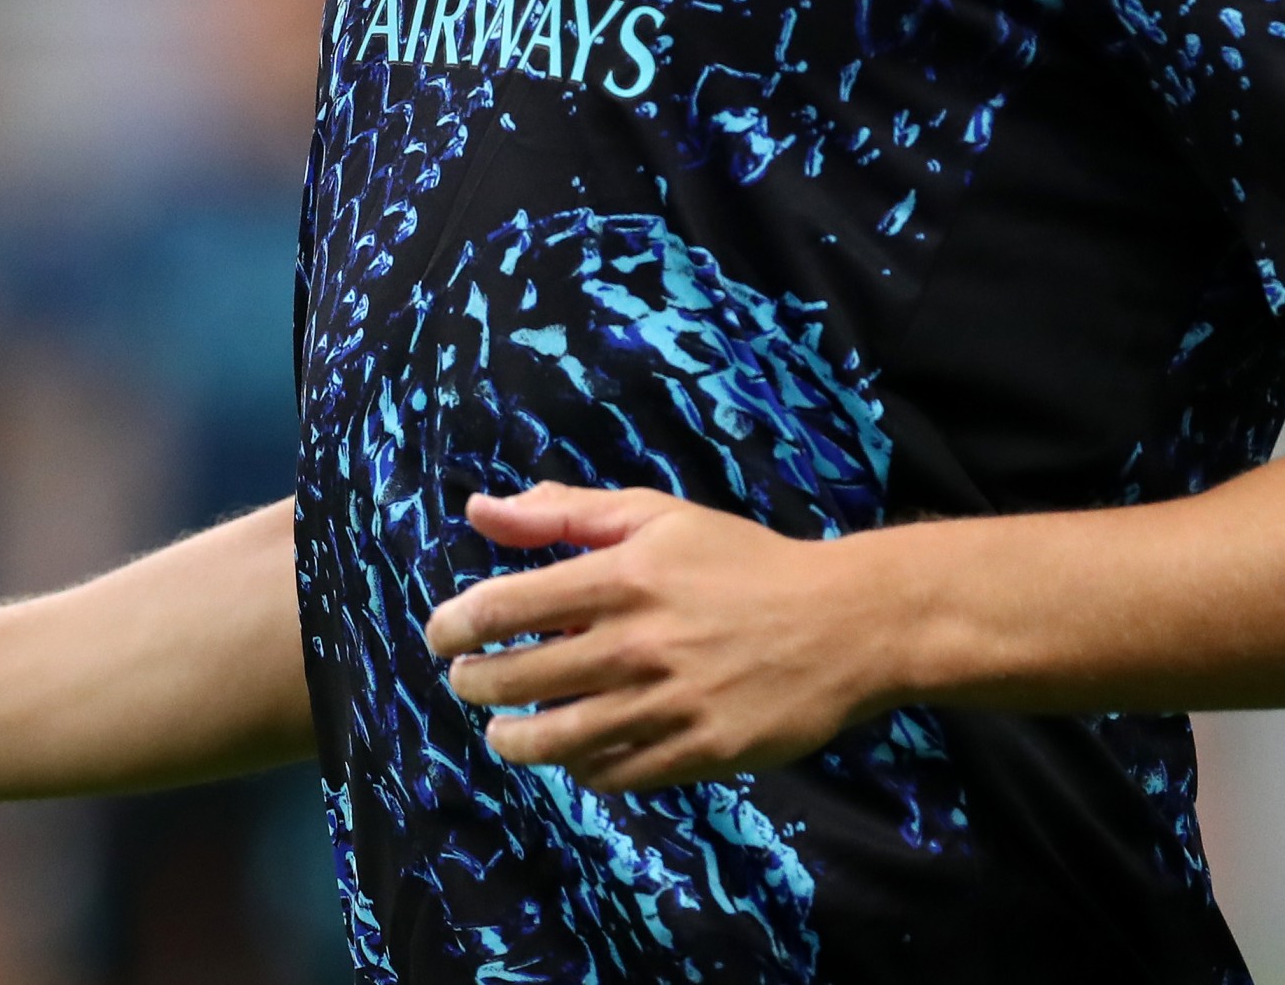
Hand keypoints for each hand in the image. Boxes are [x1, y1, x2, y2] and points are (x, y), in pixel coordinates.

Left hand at [423, 486, 893, 791]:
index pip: (503, 607)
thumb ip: (563, 513)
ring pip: (552, 740)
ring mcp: (667, 706)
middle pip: (515, 679)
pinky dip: (578, 765)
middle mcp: (637, 644)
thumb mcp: (656, 517)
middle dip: (473, 684)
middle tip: (468, 681)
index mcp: (623, 577)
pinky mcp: (696, 754)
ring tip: (504, 730)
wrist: (842, 624)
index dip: (453, 625)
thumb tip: (479, 510)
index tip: (441, 635)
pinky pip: (609, 774)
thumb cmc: (741, 562)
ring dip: (511, 739)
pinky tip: (572, 748)